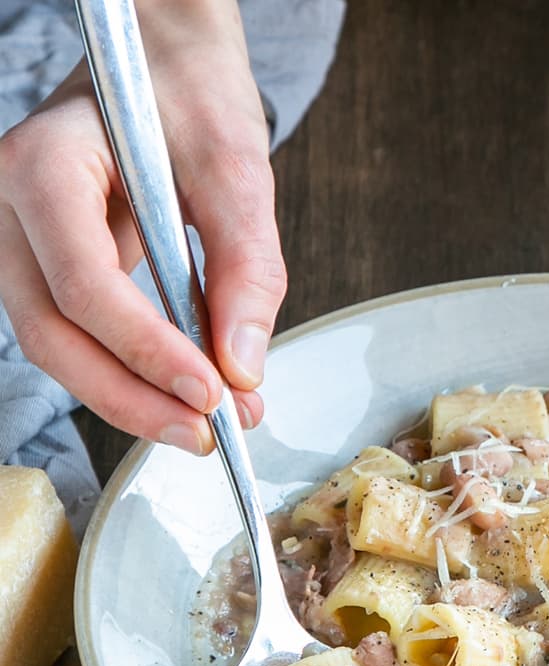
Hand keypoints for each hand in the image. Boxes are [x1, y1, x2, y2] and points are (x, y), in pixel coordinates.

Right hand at [0, 0, 284, 453]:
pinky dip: (135, 376)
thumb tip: (244, 368)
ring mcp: (23, 243)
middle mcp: (13, 208)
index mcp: (44, 166)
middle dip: (134, 399)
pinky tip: (195, 396)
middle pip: (53, 334)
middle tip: (211, 436)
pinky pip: (80, 338)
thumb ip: (246, 269)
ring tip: (214, 426)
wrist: (163, 66)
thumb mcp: (237, 170)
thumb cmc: (189, 97)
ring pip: (57, 348)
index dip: (148, 351)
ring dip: (134, 400)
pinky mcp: (52, 269)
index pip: (85, 284)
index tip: (214, 394)